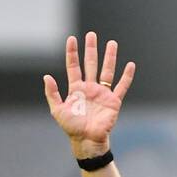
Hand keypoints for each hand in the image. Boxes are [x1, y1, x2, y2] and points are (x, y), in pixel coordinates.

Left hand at [43, 32, 134, 157]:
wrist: (87, 141)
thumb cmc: (72, 128)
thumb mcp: (57, 111)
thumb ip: (52, 94)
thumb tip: (46, 76)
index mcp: (76, 89)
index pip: (74, 67)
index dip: (72, 53)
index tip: (72, 39)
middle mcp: (90, 88)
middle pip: (91, 64)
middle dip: (91, 49)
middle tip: (91, 35)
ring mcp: (102, 94)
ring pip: (107, 71)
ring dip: (109, 57)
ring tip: (112, 43)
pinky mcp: (113, 102)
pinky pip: (121, 87)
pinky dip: (126, 77)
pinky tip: (130, 65)